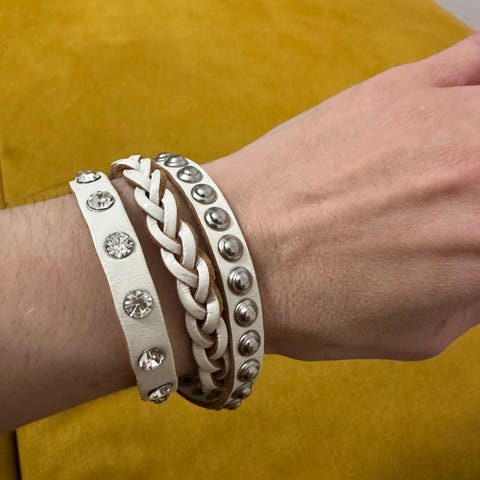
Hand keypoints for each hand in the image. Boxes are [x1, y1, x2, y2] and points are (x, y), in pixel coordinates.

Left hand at [206, 33, 479, 361]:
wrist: (237, 252)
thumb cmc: (313, 303)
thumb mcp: (419, 334)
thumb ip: (478, 293)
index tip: (473, 236)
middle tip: (463, 205)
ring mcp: (446, 120)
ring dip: (478, 143)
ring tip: (458, 162)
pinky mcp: (401, 87)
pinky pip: (477, 59)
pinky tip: (466, 103)